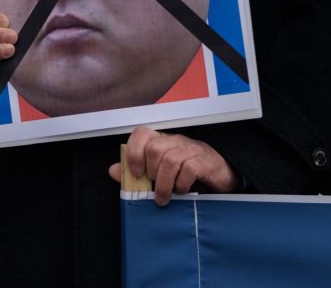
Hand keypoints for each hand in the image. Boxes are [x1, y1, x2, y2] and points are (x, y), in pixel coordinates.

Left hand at [108, 127, 238, 205]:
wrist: (217, 173)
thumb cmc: (184, 172)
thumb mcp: (158, 172)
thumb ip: (135, 171)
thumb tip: (112, 170)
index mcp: (161, 140)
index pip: (142, 133)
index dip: (134, 152)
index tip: (136, 173)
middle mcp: (175, 141)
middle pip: (155, 149)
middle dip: (151, 173)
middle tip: (152, 188)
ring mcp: (190, 149)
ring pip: (170, 160)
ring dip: (163, 184)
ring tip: (163, 198)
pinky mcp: (204, 161)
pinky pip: (188, 169)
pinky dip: (181, 185)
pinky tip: (181, 191)